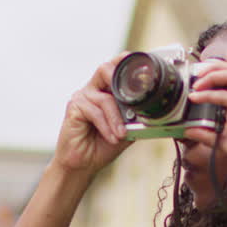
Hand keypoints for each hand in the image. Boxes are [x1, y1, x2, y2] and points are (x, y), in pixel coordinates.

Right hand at [52, 52, 132, 174]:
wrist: (83, 165)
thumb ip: (135, 119)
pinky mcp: (74, 109)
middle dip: (120, 78)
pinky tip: (112, 137)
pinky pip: (95, 112)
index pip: (114, 67)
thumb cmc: (101, 146)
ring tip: (122, 134)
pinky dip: (107, 126)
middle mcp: (91, 89)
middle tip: (134, 96)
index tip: (141, 65)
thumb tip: (153, 113)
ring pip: (105, 98)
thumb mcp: (125, 131)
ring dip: (117, 118)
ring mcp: (81, 97)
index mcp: (104, 90)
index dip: (126, 61)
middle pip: (105, 69)